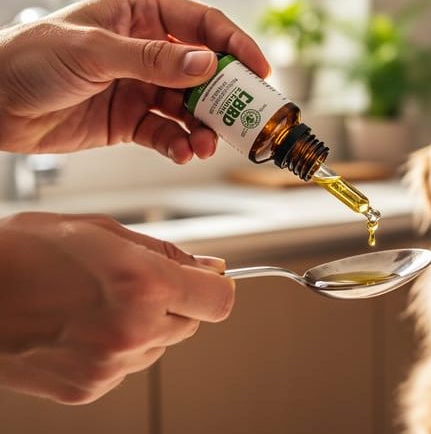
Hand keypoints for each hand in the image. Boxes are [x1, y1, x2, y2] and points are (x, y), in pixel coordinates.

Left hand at [0, 0, 269, 163]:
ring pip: (190, 107)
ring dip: (204, 126)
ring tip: (208, 143)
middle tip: (243, 117)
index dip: (235, 45)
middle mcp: (146, 50)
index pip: (202, 24)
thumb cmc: (29, 58)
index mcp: (139, 14)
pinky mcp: (130, 120)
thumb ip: (153, 60)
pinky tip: (185, 152)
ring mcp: (140, 86)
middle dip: (225, 96)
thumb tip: (206, 64)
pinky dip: (180, 144)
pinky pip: (167, 132)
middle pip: (204, 71)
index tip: (259, 71)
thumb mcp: (94, 52)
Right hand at [0, 212, 234, 403]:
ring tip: (94, 303)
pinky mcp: (89, 389)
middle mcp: (133, 331)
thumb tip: (209, 266)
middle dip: (176, 303)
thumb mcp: (100, 231)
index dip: (215, 286)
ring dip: (144, 326)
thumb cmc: (21, 254)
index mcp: (144, 285)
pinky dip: (114, 349)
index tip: (204, 279)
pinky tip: (78, 327)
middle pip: (192, 324)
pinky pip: (126, 367)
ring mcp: (110, 366)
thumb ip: (164, 252)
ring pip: (159, 346)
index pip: (220, 300)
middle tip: (132, 284)